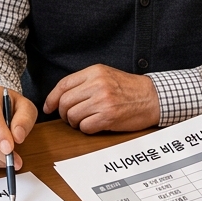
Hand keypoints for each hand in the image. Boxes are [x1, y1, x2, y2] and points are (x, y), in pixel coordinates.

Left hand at [43, 64, 159, 132]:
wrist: (152, 98)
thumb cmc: (128, 88)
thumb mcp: (105, 75)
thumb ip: (84, 82)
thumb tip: (60, 97)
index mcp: (94, 72)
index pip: (64, 84)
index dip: (52, 98)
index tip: (49, 107)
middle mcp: (97, 84)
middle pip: (65, 102)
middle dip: (64, 113)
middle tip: (71, 117)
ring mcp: (103, 100)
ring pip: (73, 116)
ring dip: (75, 122)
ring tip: (85, 121)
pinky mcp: (108, 116)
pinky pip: (85, 127)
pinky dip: (86, 129)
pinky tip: (94, 125)